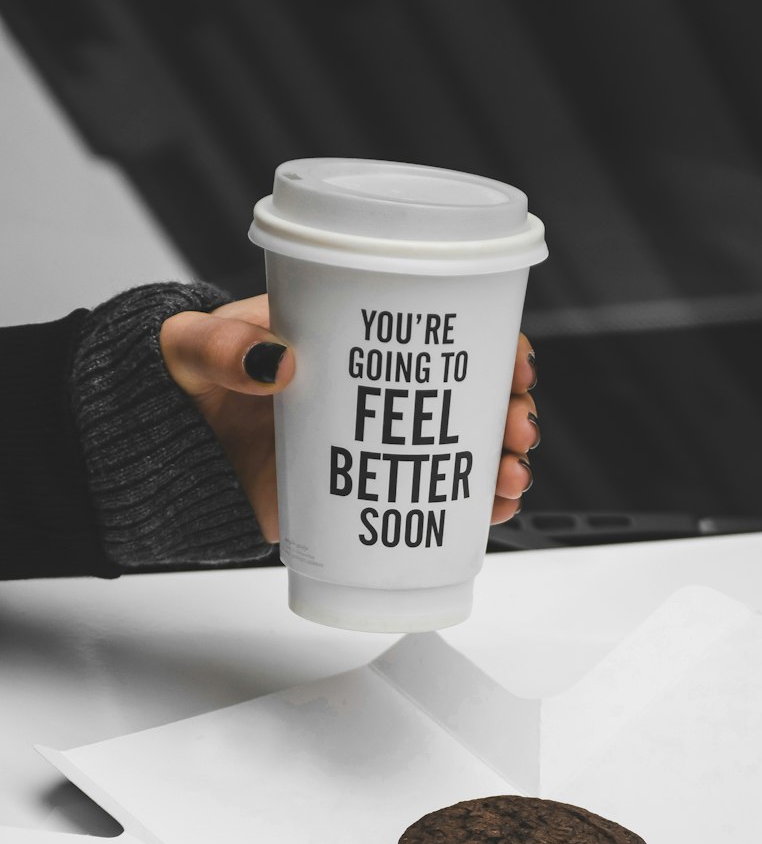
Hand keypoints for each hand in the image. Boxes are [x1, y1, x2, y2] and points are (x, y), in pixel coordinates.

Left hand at [160, 295, 538, 540]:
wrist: (163, 451)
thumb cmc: (184, 382)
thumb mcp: (192, 348)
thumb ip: (220, 349)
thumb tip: (275, 363)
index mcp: (349, 338)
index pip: (437, 331)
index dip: (490, 344)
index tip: (514, 361)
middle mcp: (374, 392)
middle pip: (466, 397)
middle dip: (508, 413)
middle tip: (517, 428)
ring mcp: (372, 446)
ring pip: (460, 453)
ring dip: (501, 465)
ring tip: (510, 478)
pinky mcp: (360, 495)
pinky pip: (429, 504)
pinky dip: (469, 510)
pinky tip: (493, 512)